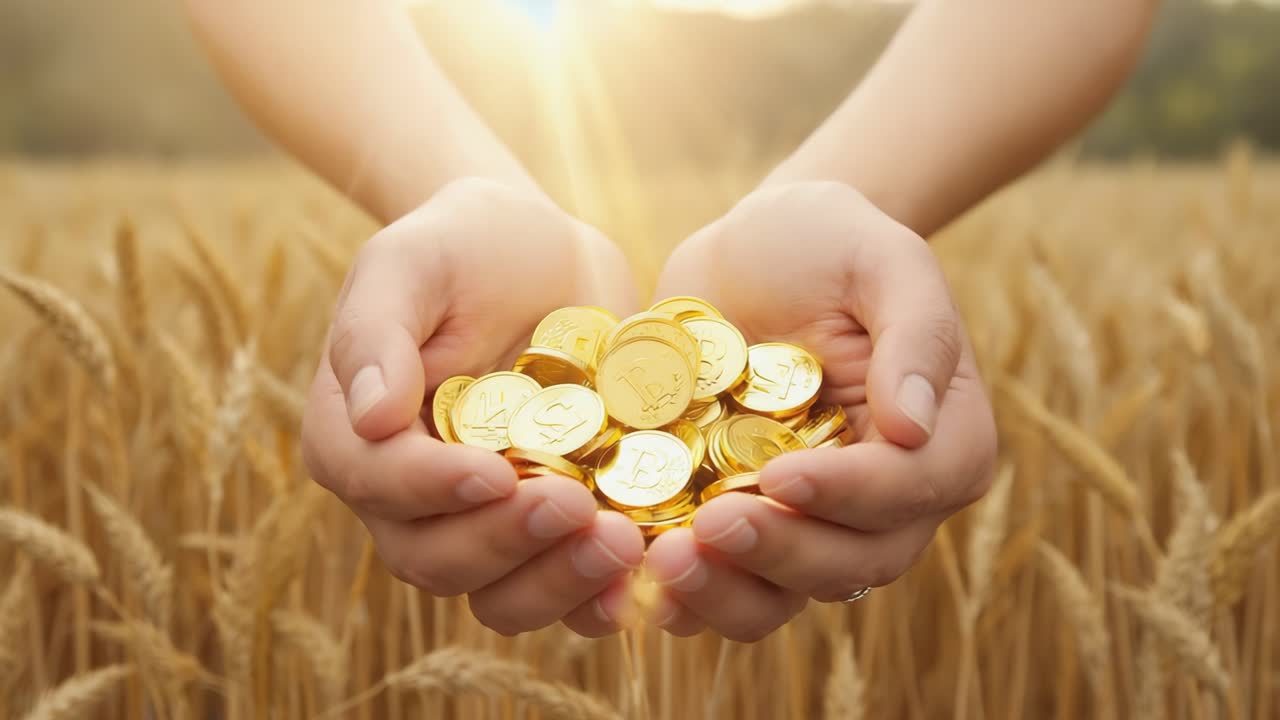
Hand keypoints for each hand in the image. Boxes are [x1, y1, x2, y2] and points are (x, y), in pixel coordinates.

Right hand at [302, 178, 643, 636]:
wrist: (544, 253)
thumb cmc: (462, 246)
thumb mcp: (410, 262)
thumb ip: (376, 332)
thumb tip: (368, 419)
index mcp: (358, 438)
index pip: (379, 484)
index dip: (432, 489)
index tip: (493, 472)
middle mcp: (413, 500)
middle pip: (438, 559)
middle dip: (505, 544)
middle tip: (576, 508)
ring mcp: (487, 522)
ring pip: (503, 594)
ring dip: (559, 583)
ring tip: (623, 543)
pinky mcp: (554, 528)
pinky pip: (571, 586)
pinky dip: (607, 592)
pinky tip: (653, 567)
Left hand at [646, 181, 995, 640]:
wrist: (753, 252)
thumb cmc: (831, 244)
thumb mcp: (884, 261)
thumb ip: (915, 333)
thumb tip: (915, 426)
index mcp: (939, 446)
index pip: (906, 492)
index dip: (847, 495)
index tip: (782, 475)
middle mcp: (880, 506)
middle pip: (847, 564)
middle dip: (779, 555)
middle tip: (709, 527)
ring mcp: (805, 525)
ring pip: (779, 596)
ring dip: (723, 593)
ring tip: (662, 560)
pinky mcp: (738, 526)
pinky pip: (714, 582)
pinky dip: (675, 593)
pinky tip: (626, 578)